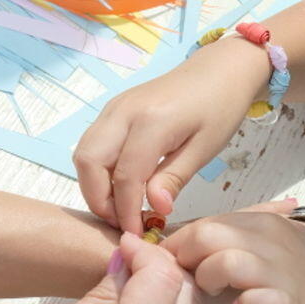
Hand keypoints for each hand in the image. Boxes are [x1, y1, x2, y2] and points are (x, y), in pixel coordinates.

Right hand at [73, 37, 269, 234]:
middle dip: (99, 200)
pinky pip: (93, 143)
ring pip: (84, 154)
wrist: (219, 69)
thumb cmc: (220, 106)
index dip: (126, 211)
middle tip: (123, 222)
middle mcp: (123, 111)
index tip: (136, 234)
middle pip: (89, 163)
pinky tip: (121, 186)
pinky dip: (98, 170)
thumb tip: (155, 209)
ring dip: (94, 186)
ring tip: (122, 208)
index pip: (124, 177)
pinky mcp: (114, 109)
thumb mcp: (205, 148)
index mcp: (151, 121)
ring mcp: (114, 107)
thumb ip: (174, 178)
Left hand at [162, 211, 304, 303]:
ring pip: (225, 262)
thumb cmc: (299, 282)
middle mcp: (270, 241)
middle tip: (187, 278)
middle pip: (207, 235)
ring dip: (208, 279)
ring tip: (213, 293)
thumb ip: (233, 241)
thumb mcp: (269, 249)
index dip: (179, 243)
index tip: (170, 262)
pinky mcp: (288, 303)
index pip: (205, 222)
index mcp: (263, 225)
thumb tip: (183, 242)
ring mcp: (281, 271)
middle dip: (186, 258)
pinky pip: (256, 300)